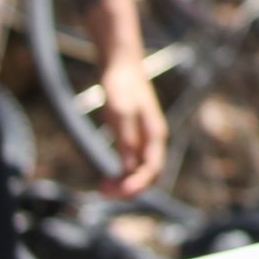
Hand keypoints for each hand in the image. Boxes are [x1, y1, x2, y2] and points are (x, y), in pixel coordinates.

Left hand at [95, 59, 167, 197]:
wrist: (121, 66)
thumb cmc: (121, 86)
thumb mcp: (120, 112)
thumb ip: (125, 139)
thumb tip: (127, 166)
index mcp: (154, 135)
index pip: (152, 169)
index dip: (137, 184)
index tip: (117, 192)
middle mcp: (152, 140)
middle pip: (148, 174)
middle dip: (129, 187)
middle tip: (104, 192)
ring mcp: (144, 139)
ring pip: (140, 171)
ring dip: (124, 183)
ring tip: (103, 188)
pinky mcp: (134, 136)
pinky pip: (132, 163)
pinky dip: (121, 173)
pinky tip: (107, 176)